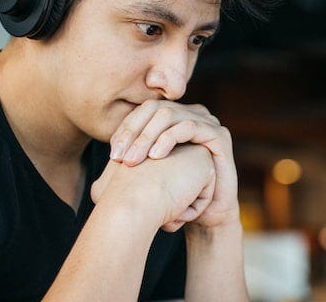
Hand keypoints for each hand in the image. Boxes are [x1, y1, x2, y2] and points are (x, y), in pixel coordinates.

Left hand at [109, 101, 239, 228]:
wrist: (206, 216)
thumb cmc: (176, 195)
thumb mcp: (149, 174)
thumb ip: (133, 159)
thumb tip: (106, 158)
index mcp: (174, 118)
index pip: (143, 111)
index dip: (125, 129)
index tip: (112, 155)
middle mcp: (190, 114)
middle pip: (155, 109)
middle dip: (134, 133)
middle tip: (120, 158)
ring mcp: (207, 122)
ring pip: (169, 115)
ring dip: (147, 137)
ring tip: (134, 160)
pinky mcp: (219, 134)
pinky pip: (190, 127)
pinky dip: (169, 139)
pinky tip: (156, 157)